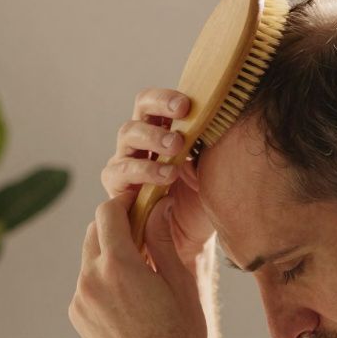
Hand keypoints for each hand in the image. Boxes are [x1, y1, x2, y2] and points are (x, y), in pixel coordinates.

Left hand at [69, 190, 208, 337]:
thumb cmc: (182, 335)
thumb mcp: (180, 282)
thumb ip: (162, 240)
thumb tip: (157, 206)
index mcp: (119, 266)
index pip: (108, 213)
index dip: (125, 203)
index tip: (140, 203)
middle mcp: (91, 280)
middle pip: (94, 232)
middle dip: (116, 227)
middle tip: (143, 233)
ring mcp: (80, 301)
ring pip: (89, 259)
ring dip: (109, 254)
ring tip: (140, 270)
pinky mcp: (78, 317)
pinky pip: (87, 285)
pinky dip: (103, 280)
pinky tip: (129, 297)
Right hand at [103, 88, 213, 267]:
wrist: (190, 240)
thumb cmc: (202, 200)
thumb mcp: (213, 171)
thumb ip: (210, 147)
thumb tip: (220, 120)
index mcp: (166, 128)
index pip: (160, 100)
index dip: (169, 97)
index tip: (188, 104)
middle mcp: (143, 140)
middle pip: (141, 107)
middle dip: (161, 108)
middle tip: (182, 116)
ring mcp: (127, 159)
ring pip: (128, 133)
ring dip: (153, 137)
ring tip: (176, 149)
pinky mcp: (116, 185)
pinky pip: (120, 170)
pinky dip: (143, 170)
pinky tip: (165, 177)